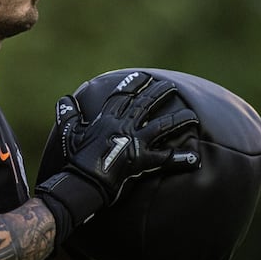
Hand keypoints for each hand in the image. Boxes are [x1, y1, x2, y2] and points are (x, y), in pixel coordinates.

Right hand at [36, 72, 199, 241]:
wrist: (81, 183)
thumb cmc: (73, 159)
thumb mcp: (68, 134)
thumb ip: (68, 115)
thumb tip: (65, 100)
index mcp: (107, 119)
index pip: (123, 96)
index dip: (134, 85)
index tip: (144, 77)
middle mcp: (124, 126)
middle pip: (146, 105)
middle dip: (159, 93)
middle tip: (171, 86)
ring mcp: (135, 143)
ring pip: (162, 126)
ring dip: (178, 119)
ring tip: (192, 114)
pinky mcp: (143, 162)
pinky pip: (166, 159)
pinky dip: (181, 159)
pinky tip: (195, 158)